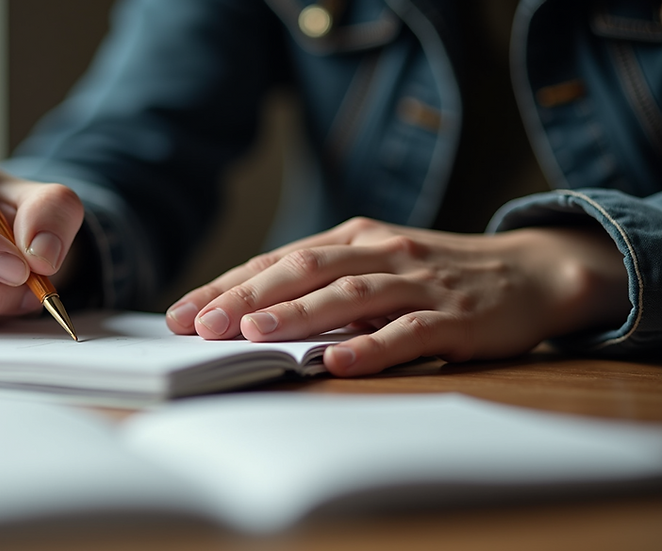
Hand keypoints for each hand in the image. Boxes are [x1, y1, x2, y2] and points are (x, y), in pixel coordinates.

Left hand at [165, 217, 629, 375]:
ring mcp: (417, 282)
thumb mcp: (376, 263)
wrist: (530, 271)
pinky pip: (407, 331)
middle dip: (246, 297)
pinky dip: (370, 346)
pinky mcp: (453, 316)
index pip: (277, 261)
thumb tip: (249, 312)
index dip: (226, 285)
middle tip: (199, 324)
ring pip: (348, 294)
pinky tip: (336, 361)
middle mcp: (379, 252)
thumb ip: (324, 282)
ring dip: (297, 314)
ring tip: (251, 332)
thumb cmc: (437, 273)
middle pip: (302, 270)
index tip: (181, 312)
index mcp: (354, 238)